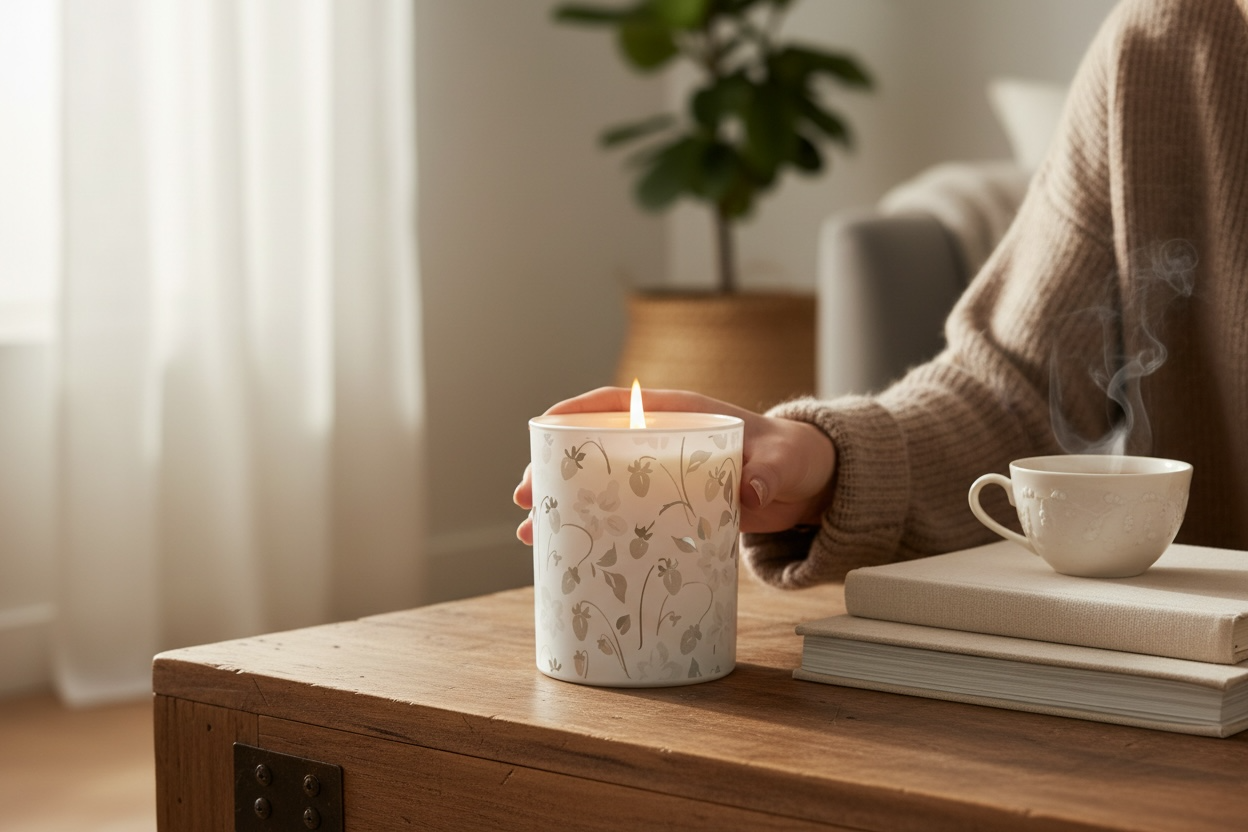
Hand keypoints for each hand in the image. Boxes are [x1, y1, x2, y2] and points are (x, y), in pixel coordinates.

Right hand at [513, 386, 836, 544]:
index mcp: (683, 413)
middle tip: (524, 495)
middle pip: (595, 446)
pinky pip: (622, 514)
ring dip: (564, 505)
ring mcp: (661, 475)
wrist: (810, 486)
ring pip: (600, 484)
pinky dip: (594, 531)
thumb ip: (770, 473)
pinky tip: (568, 553)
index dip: (577, 410)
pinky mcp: (668, 506)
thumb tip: (750, 491)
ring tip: (530, 532)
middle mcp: (663, 440)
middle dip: (554, 468)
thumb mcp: (786, 461)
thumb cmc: (794, 457)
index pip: (619, 402)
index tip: (542, 426)